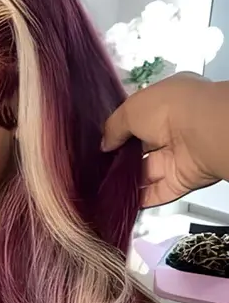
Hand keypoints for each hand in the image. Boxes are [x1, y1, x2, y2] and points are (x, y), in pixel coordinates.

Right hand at [101, 73, 220, 207]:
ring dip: (126, 179)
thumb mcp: (130, 109)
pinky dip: (139, 198)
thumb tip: (105, 143)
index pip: (140, 119)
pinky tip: (119, 199)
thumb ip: (113, 127)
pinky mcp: (180, 181)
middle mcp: (175, 129)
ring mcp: (178, 156)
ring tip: (104, 183)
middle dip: (121, 157)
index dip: (121, 129)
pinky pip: (156, 192)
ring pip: (147, 172)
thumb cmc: (170, 109)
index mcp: (166, 103)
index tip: (104, 141)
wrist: (202, 132)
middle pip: (142, 148)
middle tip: (101, 164)